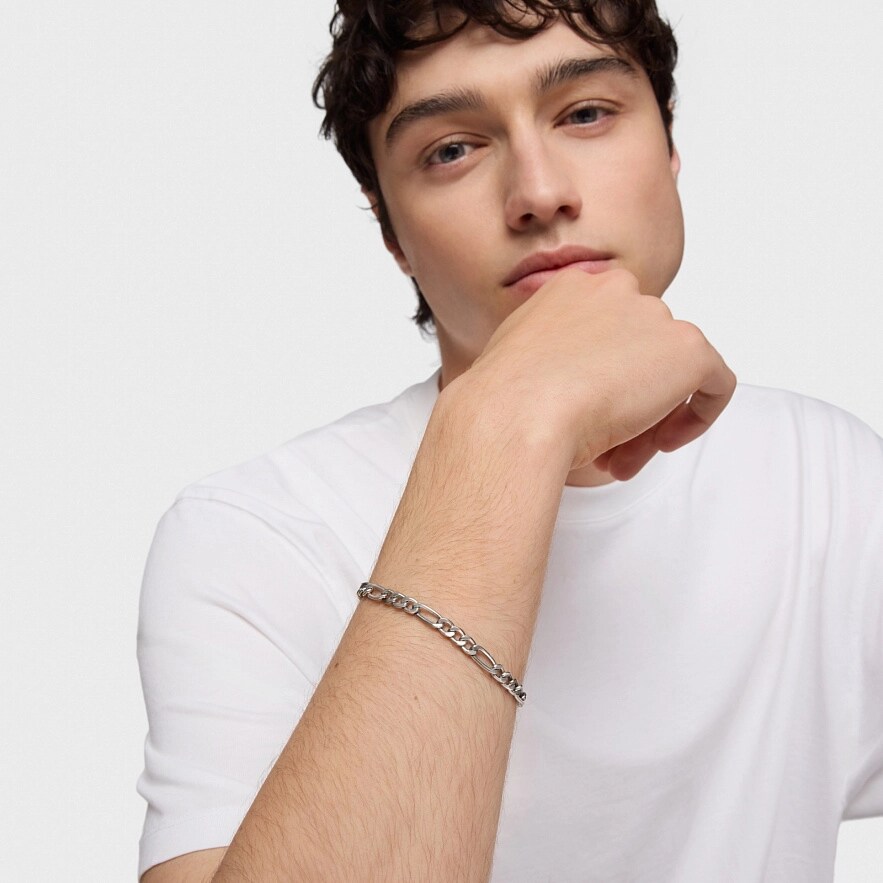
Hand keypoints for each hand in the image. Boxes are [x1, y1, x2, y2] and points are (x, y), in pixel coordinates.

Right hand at [467, 267, 736, 479]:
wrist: (518, 414)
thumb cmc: (506, 400)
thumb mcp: (519, 363)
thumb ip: (549, 356)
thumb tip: (566, 383)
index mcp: (573, 287)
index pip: (610, 329)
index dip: (604, 375)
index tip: (591, 407)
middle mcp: (617, 290)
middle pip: (642, 351)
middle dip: (628, 401)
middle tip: (607, 445)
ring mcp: (655, 317)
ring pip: (671, 373)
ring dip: (649, 419)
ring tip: (619, 458)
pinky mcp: (688, 349)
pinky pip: (716, 382)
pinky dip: (699, 415)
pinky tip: (663, 442)